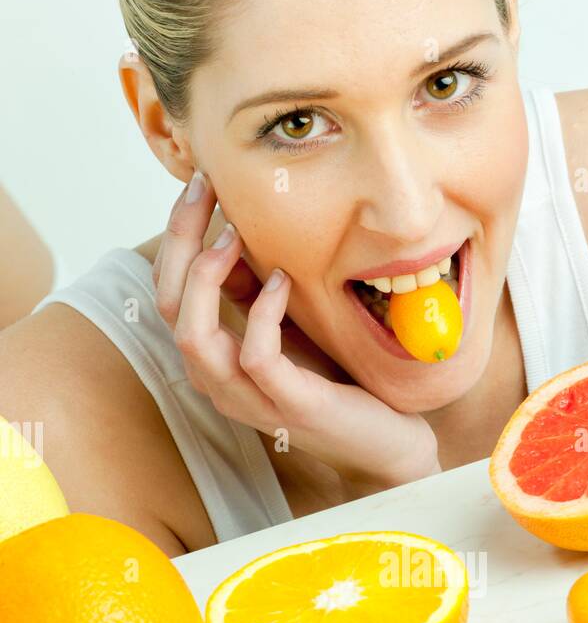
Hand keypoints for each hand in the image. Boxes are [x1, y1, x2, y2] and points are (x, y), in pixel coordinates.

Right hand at [151, 171, 439, 489]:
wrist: (386, 442)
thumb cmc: (335, 381)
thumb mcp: (287, 324)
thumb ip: (252, 290)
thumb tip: (230, 226)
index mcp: (212, 355)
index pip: (166, 287)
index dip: (176, 232)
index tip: (200, 180)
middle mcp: (218, 379)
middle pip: (167, 303)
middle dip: (180, 238)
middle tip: (204, 186)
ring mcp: (249, 397)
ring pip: (192, 334)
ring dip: (206, 276)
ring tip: (232, 233)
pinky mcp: (289, 406)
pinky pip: (256, 356)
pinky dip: (263, 312)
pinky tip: (284, 280)